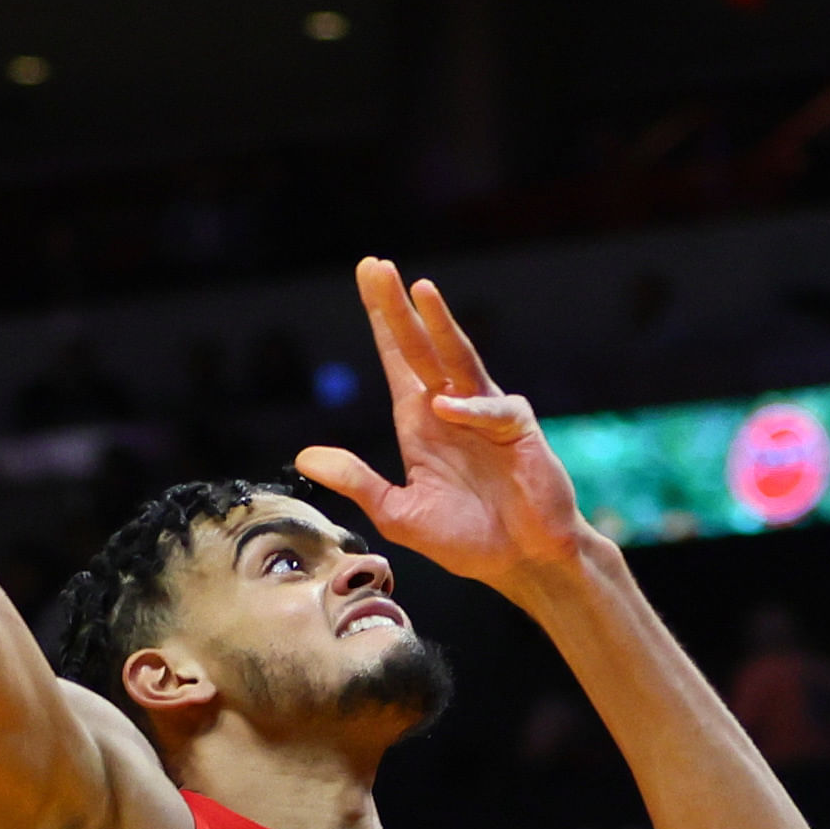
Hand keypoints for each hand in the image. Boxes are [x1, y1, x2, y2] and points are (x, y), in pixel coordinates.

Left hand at [300, 260, 600, 599]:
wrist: (524, 563)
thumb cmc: (467, 539)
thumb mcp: (398, 513)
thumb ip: (357, 482)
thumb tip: (305, 456)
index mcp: (421, 420)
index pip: (397, 358)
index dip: (381, 319)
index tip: (366, 275)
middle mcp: (451, 407)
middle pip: (420, 346)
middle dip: (397, 306)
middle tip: (376, 265)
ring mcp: (486, 415)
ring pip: (459, 359)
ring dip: (439, 325)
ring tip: (420, 290)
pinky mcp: (519, 432)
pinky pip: (492, 411)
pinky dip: (469, 409)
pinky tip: (444, 407)